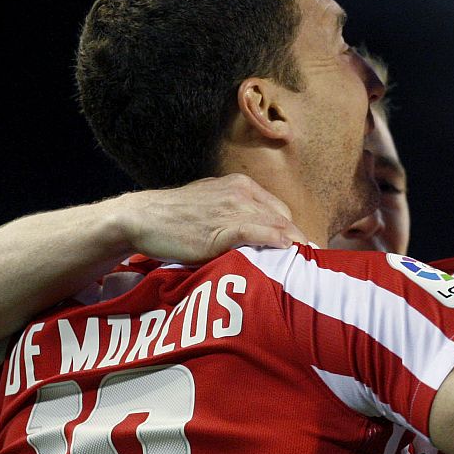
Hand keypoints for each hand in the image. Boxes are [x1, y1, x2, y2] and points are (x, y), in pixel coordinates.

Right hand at [112, 174, 306, 261]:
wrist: (141, 217)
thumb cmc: (174, 216)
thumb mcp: (210, 203)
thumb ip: (234, 213)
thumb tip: (256, 234)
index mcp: (240, 185)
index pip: (279, 210)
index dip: (292, 231)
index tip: (304, 251)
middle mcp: (240, 193)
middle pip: (283, 218)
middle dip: (299, 241)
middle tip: (312, 264)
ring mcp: (231, 209)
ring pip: (276, 226)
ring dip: (294, 246)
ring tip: (306, 268)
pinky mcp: (221, 228)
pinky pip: (259, 233)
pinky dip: (277, 242)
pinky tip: (287, 253)